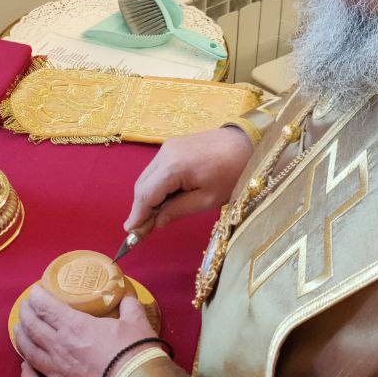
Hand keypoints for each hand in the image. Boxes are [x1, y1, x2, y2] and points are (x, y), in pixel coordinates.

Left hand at [14, 285, 156, 376]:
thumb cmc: (137, 355)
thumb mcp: (137, 322)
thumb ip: (129, 304)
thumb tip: (127, 294)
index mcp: (75, 327)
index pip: (45, 306)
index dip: (37, 296)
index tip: (36, 291)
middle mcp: (60, 348)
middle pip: (32, 326)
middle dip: (26, 313)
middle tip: (27, 306)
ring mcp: (57, 373)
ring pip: (28, 352)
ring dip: (21, 338)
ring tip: (20, 329)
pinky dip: (26, 375)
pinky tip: (25, 367)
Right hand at [122, 126, 252, 232]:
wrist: (247, 143)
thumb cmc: (232, 173)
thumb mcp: (208, 199)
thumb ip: (178, 210)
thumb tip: (156, 222)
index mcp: (173, 167)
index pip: (146, 195)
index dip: (137, 215)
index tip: (130, 233)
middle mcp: (164, 154)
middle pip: (141, 185)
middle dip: (140, 207)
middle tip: (142, 229)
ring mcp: (167, 147)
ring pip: (147, 177)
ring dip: (147, 196)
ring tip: (155, 216)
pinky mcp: (172, 145)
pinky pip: (156, 169)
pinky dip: (156, 185)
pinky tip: (165, 198)